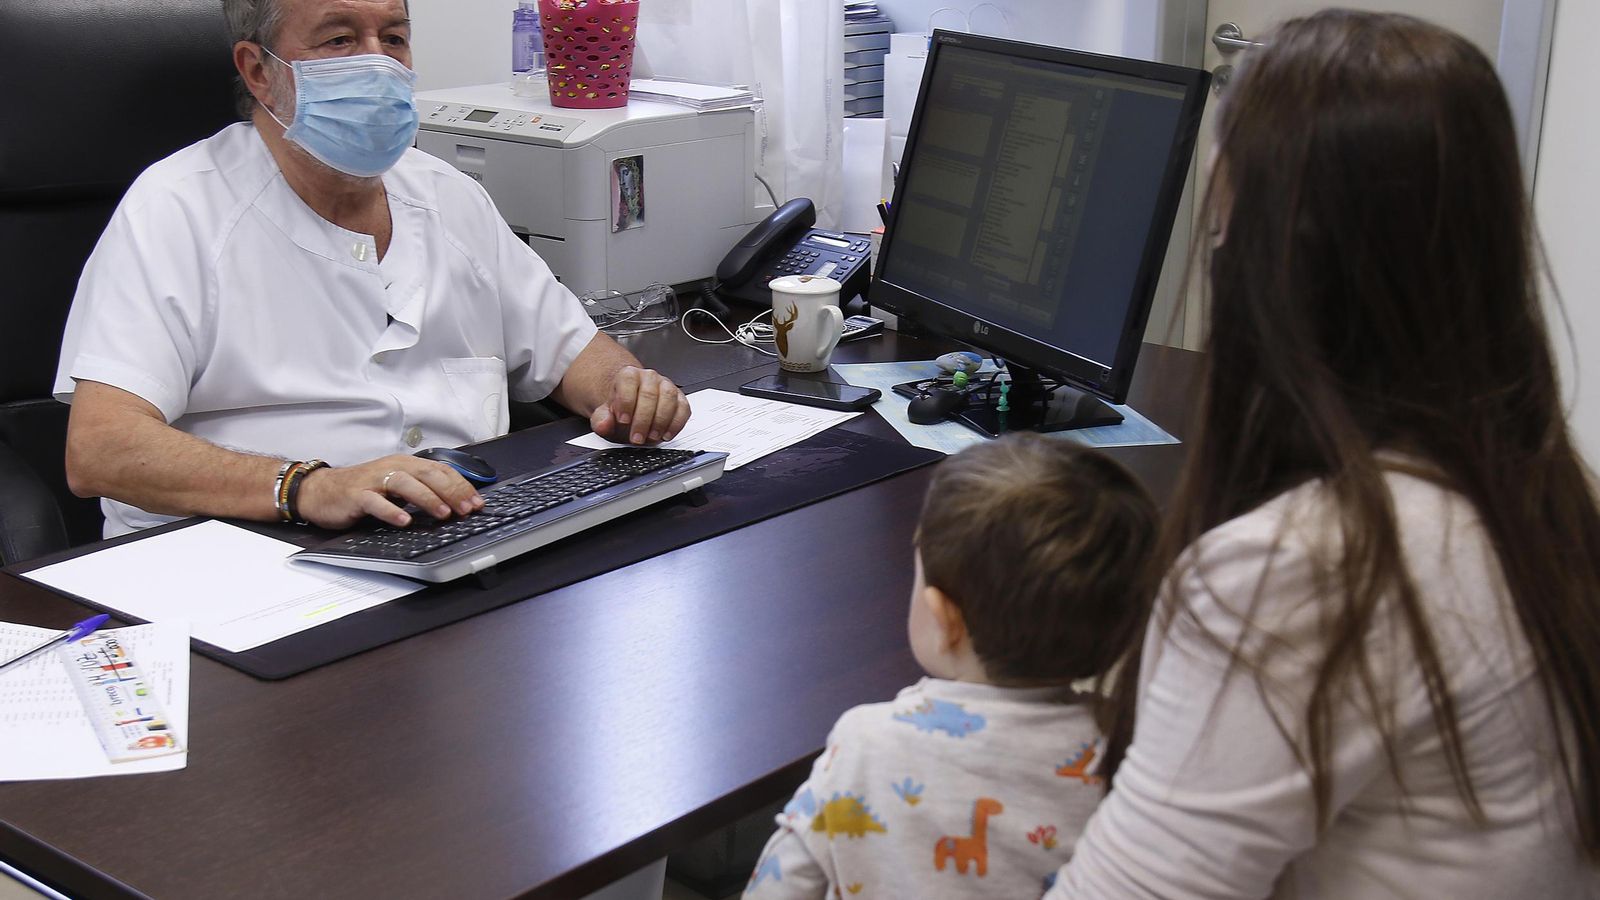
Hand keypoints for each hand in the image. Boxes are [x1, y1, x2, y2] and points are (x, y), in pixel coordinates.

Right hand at [293, 456, 484, 529]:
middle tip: (467, 509)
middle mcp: (392, 467)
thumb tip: (455, 504)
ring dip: (427, 498)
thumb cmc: (362, 489)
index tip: (477, 502)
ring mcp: (374, 480)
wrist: (320, 491)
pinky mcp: (357, 495)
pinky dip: (391, 510)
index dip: (461, 485)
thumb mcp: (396, 485)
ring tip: (443, 513)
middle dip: (451, 492)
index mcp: (405, 464)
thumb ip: (421, 490)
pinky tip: (404, 520)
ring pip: (406, 484)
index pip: (440, 470)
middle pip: (427, 474)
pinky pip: (376, 502)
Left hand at [589, 366, 689, 444]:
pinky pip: (683, 409)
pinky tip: (666, 435)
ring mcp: (667, 386)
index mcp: (628, 375)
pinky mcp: (680, 399)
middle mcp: (649, 377)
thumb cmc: (621, 411)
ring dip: (660, 421)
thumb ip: (601, 420)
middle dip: (643, 419)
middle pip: (649, 393)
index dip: (626, 402)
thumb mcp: (605, 416)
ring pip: (669, 399)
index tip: (623, 420)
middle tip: (636, 437)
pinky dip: (676, 424)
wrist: (632, 410)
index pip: (628, 382)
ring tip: (651, 437)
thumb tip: (603, 424)